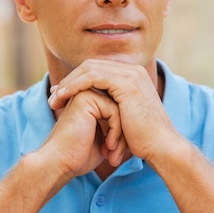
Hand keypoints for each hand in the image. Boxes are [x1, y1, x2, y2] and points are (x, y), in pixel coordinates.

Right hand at [43, 87, 127, 178]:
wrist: (61, 163)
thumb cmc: (80, 156)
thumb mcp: (104, 139)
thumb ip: (116, 127)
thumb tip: (136, 126)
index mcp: (90, 101)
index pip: (120, 110)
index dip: (122, 133)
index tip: (117, 154)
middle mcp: (87, 93)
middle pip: (122, 107)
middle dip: (124, 134)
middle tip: (117, 156)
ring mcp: (85, 93)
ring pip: (120, 109)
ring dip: (121, 135)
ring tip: (113, 153)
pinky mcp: (85, 98)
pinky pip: (114, 110)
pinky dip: (116, 131)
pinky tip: (108, 147)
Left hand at [48, 59, 179, 168]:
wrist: (161, 147)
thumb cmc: (143, 139)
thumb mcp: (124, 119)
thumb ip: (112, 109)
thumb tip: (97, 112)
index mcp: (133, 76)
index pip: (97, 69)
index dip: (76, 80)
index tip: (60, 95)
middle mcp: (132, 70)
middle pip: (91, 66)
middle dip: (69, 80)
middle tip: (53, 95)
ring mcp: (130, 74)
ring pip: (89, 69)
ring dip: (68, 83)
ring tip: (53, 99)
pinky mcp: (126, 83)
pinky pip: (92, 77)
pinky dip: (74, 85)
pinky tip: (63, 96)